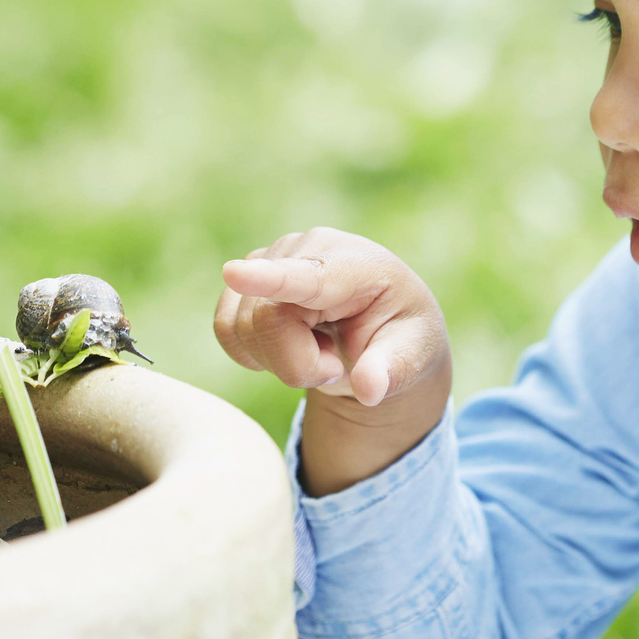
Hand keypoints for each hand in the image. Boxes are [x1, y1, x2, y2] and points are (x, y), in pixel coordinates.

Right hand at [216, 227, 449, 406]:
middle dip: (298, 365)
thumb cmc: (398, 336)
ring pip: (242, 329)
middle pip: (267, 322)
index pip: (308, 276)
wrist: (378, 326)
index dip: (270, 279)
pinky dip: (254, 352)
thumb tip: (370, 389)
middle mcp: (307, 249)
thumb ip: (391, 370)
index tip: (235, 274)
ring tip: (318, 347)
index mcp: (357, 265)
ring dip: (279, 360)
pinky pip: (225, 329)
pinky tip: (289, 343)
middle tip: (334, 364)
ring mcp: (271, 258)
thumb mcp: (413, 355)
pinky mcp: (245, 279)